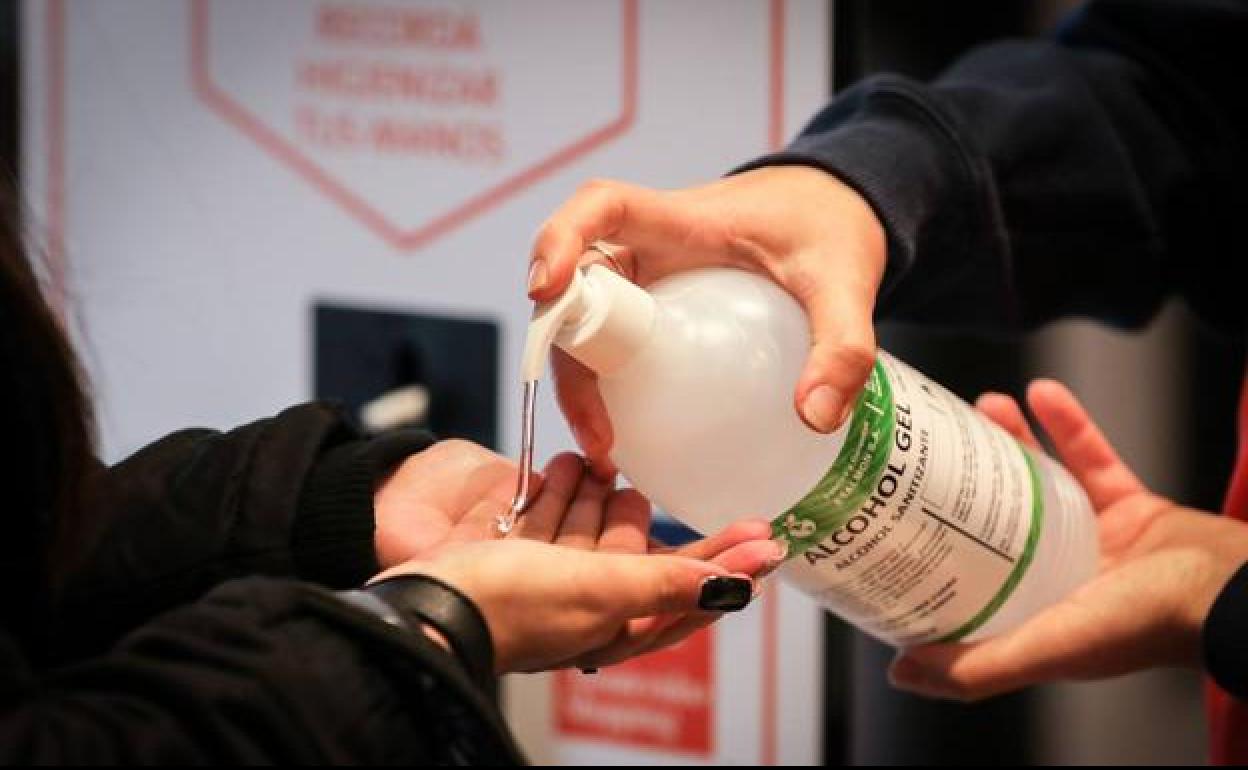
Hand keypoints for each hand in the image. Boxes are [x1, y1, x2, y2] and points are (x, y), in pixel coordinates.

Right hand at [374, 447, 785, 671]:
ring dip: (610, 503)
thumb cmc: (507, 604)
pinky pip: (557, 521)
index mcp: (617, 626)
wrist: (419, 599)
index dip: (731, 568)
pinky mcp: (519, 555)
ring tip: (622, 471)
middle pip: (646, 561)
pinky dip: (569, 496)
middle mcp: (589, 607)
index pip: (690, 595)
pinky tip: (576, 469)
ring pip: (598, 535)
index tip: (769, 539)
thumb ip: (667, 584)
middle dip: (664, 527)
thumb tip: (736, 589)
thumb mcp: (599, 591)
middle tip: (701, 495)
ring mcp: (551, 581)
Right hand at [527, 167, 886, 476]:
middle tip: (595, 429)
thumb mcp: (845, 281)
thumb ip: (841, 344)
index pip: (602, 208)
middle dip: (565, 354)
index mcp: (680, 221)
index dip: (560, 238)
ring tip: (606, 451)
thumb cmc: (828, 228)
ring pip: (586, 324)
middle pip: (576, 287)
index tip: (544, 287)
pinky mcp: (656, 311)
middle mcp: (647, 248)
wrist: (832, 212)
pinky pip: (615, 344)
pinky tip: (630, 440)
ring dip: (580, 383)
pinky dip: (609, 387)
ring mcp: (646, 281)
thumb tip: (815, 417)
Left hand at [888, 379, 1247, 700]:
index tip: (899, 513)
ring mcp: (1098, 541)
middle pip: (999, 521)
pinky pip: (1093, 457)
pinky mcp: (1133, 508)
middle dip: (967, 481)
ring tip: (982, 406)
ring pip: (1041, 482)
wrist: (1233, 588)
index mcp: (1037, 611)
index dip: (935, 550)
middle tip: (937, 444)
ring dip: (1012, 442)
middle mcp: (1062, 576)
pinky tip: (1043, 393)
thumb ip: (976, 666)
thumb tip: (902, 671)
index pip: (971, 580)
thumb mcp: (1048, 649)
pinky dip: (1070, 425)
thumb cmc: (1148, 624)